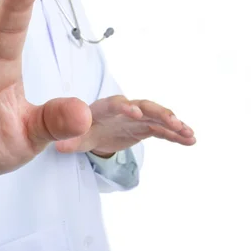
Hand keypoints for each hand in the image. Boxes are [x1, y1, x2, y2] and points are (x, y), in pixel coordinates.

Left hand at [55, 96, 194, 156]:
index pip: (115, 105)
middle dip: (158, 113)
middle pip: (144, 106)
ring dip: (174, 124)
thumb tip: (61, 145)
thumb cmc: (78, 131)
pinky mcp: (144, 128)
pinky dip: (176, 134)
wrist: (87, 132)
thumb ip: (67, 137)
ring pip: (158, 117)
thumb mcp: (70, 136)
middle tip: (173, 123)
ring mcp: (137, 118)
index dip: (125, 107)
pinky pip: (162, 130)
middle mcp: (124, 109)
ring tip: (190, 134)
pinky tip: (190, 140)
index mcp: (103, 109)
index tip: (136, 113)